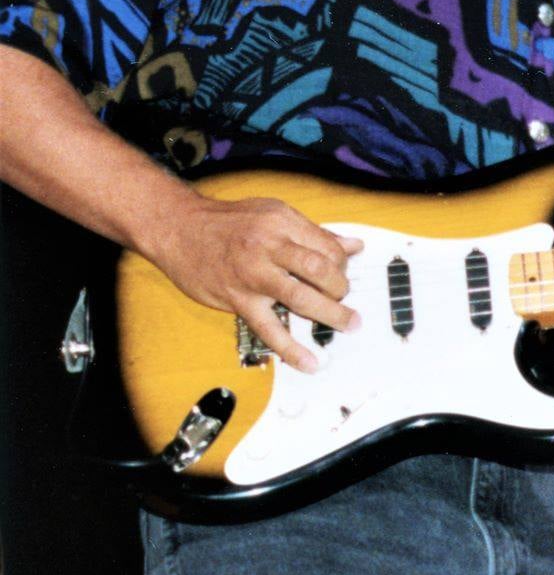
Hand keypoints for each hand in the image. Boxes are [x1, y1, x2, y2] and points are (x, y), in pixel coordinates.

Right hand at [145, 192, 364, 372]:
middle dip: (341, 288)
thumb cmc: (227, 221)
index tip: (342, 274)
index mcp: (283, 223)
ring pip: (302, 298)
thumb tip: (355, 246)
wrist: (177, 227)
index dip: (343, 265)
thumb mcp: (273, 213)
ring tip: (348, 324)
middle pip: (321, 270)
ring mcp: (254, 275)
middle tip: (345, 297)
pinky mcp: (238, 299)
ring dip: (331, 314)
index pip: (329, 248)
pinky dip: (292, 349)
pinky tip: (310, 362)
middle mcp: (270, 247)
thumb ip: (314, 233)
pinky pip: (269, 329)